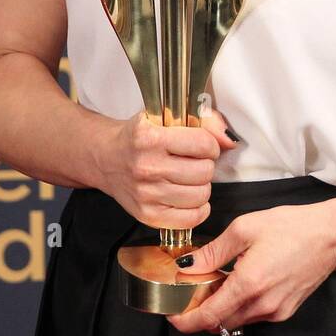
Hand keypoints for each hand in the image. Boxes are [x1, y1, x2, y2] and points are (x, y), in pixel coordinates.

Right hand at [96, 107, 239, 230]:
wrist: (106, 158)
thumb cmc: (139, 137)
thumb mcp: (164, 117)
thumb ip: (203, 121)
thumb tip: (229, 140)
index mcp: (150, 137)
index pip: (203, 144)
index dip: (209, 145)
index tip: (202, 146)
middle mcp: (146, 166)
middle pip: (204, 172)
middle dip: (205, 165)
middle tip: (195, 162)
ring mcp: (146, 194)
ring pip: (200, 195)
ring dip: (202, 186)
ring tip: (190, 179)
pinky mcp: (147, 215)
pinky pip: (190, 219)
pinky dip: (197, 209)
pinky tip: (189, 198)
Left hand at [166, 202, 335, 333]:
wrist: (331, 236)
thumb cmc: (292, 227)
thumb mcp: (245, 228)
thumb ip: (213, 251)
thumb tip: (188, 266)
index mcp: (249, 284)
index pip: (209, 317)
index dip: (186, 321)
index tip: (173, 315)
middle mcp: (263, 304)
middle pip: (220, 322)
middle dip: (201, 312)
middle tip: (193, 290)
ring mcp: (275, 311)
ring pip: (237, 320)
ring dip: (221, 308)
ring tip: (218, 281)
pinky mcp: (284, 311)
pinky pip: (253, 315)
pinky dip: (240, 305)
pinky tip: (240, 282)